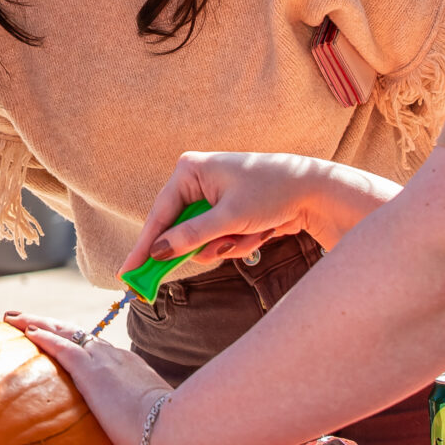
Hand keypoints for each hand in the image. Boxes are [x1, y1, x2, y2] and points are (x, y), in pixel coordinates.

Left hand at [4, 312, 169, 444]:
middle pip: (75, 333)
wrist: (172, 429)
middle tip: (23, 319)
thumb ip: (136, 420)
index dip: (72, 341)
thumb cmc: (166, 433)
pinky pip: (61, 347)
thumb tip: (132, 438)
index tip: (56, 338)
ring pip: (63, 332)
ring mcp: (103, 361)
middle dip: (48, 324)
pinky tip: (25, 331)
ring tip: (13, 318)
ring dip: (35, 323)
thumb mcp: (149, 420)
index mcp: (129, 367)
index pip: (95, 348)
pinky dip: (42, 337)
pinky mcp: (91, 370)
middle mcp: (115, 357)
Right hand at [124, 151, 397, 277]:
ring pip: (203, 239)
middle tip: (216, 250)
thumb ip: (192, 236)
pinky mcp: (227, 210)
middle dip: (208, 244)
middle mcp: (196, 179)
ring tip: (255, 232)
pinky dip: (239, 242)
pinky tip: (262, 230)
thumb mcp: (230, 218)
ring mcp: (212, 195)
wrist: (315, 190)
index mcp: (189, 170)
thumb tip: (158, 252)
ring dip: (228, 244)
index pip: (159, 215)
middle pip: (181, 229)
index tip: (128, 273)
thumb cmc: (272, 193)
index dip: (144, 247)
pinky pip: (219, 238)